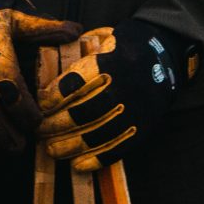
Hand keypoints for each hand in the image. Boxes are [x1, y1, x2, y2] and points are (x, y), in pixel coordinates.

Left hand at [36, 19, 196, 172]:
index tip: (41, 102)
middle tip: (39, 130)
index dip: (56, 94)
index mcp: (112, 60)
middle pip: (85, 111)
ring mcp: (136, 110)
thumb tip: (44, 72)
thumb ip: (76, 52)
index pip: (79, 81)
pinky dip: (97, 159)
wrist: (164, 57)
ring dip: (71, 145)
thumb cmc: (123, 48)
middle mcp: (125, 87)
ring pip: (99, 134)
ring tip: (51, 149)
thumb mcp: (101, 38)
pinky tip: (77, 164)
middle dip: (57, 124)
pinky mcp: (143, 127)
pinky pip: (119, 148)